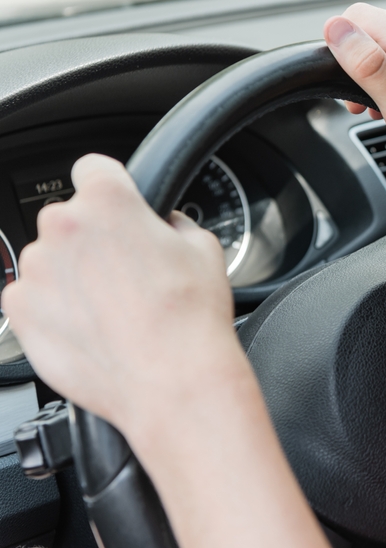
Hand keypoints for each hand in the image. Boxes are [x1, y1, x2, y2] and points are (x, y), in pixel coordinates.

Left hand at [1, 154, 241, 438]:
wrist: (172, 380)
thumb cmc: (190, 318)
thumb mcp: (204, 250)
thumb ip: (173, 224)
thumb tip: (164, 225)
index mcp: (108, 201)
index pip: (93, 168)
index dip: (112, 188)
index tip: (118, 208)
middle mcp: (63, 228)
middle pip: (69, 218)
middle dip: (93, 238)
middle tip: (127, 271)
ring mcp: (36, 270)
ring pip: (49, 260)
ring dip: (72, 275)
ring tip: (112, 308)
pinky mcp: (19, 312)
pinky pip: (32, 297)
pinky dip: (54, 308)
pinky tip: (92, 326)